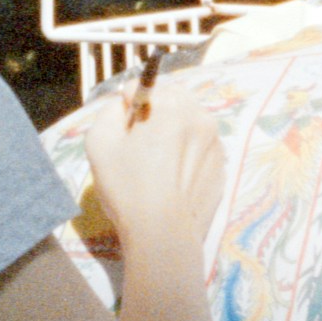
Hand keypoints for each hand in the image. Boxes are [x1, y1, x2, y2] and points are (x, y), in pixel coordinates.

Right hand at [78, 77, 224, 261]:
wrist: (163, 234)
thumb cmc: (127, 187)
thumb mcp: (99, 141)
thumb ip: (110, 110)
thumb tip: (124, 104)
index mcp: (171, 105)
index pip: (145, 86)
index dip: (128, 106)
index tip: (124, 129)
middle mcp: (200, 117)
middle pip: (173, 100)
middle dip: (155, 114)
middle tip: (139, 146)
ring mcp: (215, 143)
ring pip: (189, 124)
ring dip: (173, 134)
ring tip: (156, 167)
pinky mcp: (222, 167)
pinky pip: (200, 150)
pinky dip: (186, 157)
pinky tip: (171, 181)